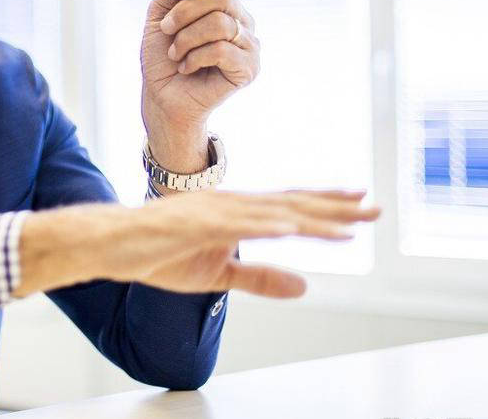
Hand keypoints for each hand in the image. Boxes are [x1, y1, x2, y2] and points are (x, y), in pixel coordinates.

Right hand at [132, 189, 376, 295]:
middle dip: (336, 206)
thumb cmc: (159, 254)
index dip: (327, 205)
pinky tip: (290, 226)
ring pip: (273, 213)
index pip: (290, 206)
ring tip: (348, 223)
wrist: (112, 244)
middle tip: (375, 207)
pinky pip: (236, 225)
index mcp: (236, 213)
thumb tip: (304, 285)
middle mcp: (232, 204)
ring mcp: (215, 212)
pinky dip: (265, 224)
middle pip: (292, 204)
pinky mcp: (196, 224)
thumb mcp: (219, 275)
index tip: (360, 202)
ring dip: (312, 218)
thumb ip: (262, 278)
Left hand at [140, 0, 259, 167]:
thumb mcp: (158, 14)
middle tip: (167, 31)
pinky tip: (187, 67)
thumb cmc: (162, 55)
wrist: (161, 95)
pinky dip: (195, 58)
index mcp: (222, 3)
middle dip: (184, 11)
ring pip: (220, 23)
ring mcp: (249, 43)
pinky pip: (222, 49)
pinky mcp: (249, 68)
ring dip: (186, 38)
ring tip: (176, 54)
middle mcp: (241, 19)